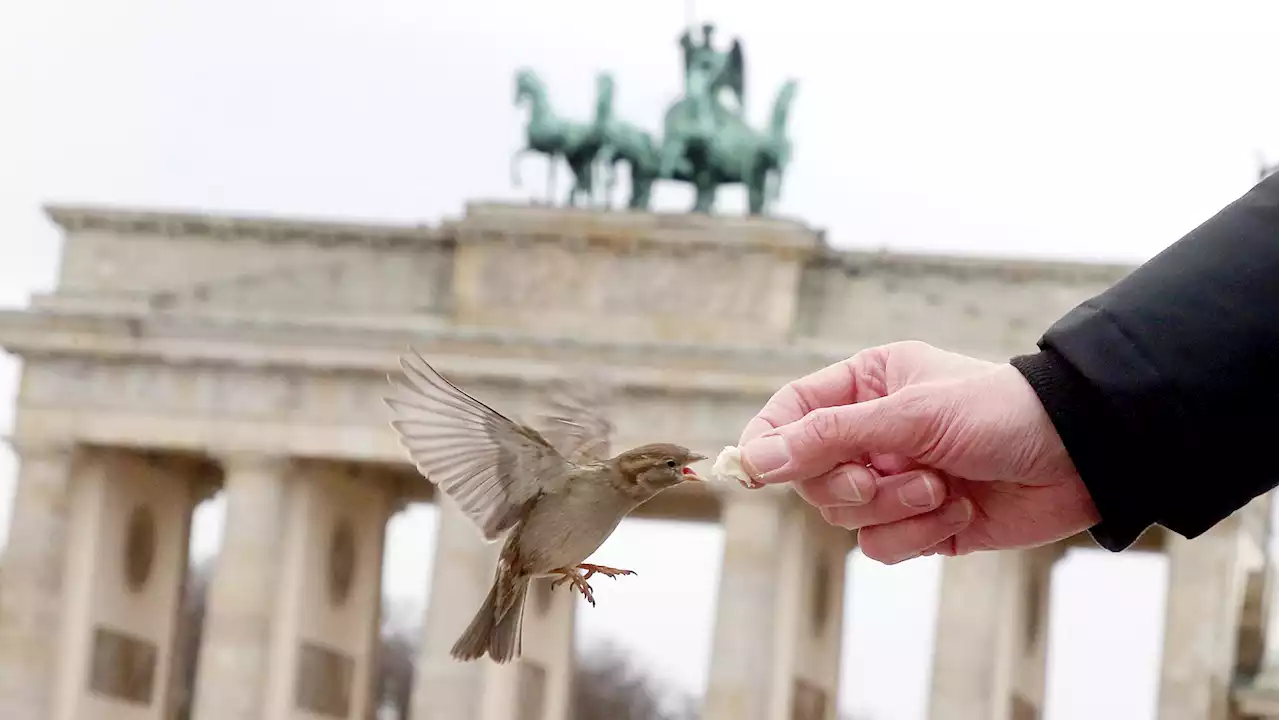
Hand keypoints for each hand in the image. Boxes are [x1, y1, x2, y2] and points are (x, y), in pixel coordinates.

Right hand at [737, 341, 1099, 563]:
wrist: (1080, 457)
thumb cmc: (1000, 413)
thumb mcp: (908, 415)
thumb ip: (827, 437)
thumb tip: (754, 460)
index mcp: (864, 386)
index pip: (790, 413)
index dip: (769, 442)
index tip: (753, 471)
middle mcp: (871, 432)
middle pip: (810, 475)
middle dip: (849, 483)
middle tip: (883, 474)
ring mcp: (894, 479)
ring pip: (846, 515)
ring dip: (894, 507)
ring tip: (940, 487)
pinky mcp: (919, 521)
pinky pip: (882, 544)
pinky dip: (918, 532)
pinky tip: (959, 507)